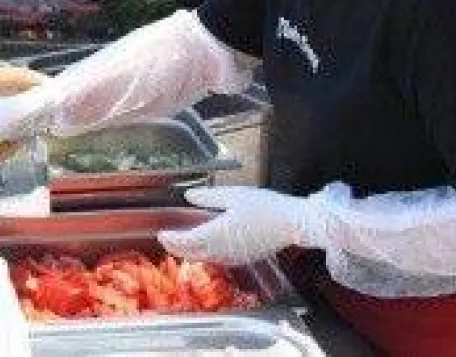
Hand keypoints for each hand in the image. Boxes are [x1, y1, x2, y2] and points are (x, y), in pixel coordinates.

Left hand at [157, 186, 324, 264]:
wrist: (293, 224)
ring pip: (205, 258)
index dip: (171, 239)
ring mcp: (234, 257)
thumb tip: (189, 196)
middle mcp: (223, 250)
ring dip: (190, 252)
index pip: (187, 241)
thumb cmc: (265, 207)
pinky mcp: (243, 259)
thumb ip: (208, 197)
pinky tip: (205, 247)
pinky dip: (205, 254)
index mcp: (217, 233)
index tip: (162, 233)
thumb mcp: (234, 195)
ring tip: (181, 242)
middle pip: (193, 253)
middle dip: (177, 247)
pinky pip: (218, 260)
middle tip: (167, 239)